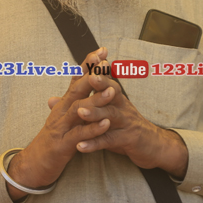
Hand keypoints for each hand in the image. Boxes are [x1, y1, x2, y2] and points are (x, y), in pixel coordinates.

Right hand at [4, 48, 111, 199]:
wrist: (33, 165)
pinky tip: (105, 123)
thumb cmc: (52, 141)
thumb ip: (73, 102)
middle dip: (92, 74)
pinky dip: (93, 129)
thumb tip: (82, 85)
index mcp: (63, 104)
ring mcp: (61, 127)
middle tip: (105, 61)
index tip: (102, 50)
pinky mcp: (63, 145)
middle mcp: (61, 111)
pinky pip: (79, 135)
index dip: (88, 65)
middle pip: (77, 88)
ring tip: (113, 90)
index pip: (76, 79)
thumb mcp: (63, 118)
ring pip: (79, 109)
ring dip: (96, 99)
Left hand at [70, 67, 188, 177]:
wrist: (152, 146)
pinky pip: (109, 141)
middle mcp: (122, 106)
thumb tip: (50, 100)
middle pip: (112, 92)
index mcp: (115, 97)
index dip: (99, 68)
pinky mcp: (127, 140)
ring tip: (80, 111)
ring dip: (95, 113)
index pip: (106, 79)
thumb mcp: (104, 113)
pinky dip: (95, 143)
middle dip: (101, 83)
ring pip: (110, 116)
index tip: (91, 56)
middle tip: (90, 77)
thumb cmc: (124, 127)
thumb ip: (79, 103)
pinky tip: (81, 146)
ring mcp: (126, 122)